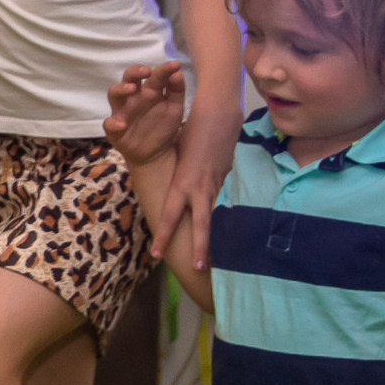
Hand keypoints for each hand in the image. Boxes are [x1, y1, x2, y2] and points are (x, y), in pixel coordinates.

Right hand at [103, 63, 185, 166]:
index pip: (153, 75)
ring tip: (131, 89)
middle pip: (128, 78)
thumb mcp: (174, 108)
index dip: (162, 69)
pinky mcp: (114, 130)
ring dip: (121, 89)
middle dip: (135, 72)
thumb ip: (176, 91)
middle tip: (147, 71)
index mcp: (149, 91)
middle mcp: (134, 98)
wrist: (156, 155)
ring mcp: (122, 112)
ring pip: (114, 95)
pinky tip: (122, 124)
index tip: (174, 65)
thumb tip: (177, 72)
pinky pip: (109, 124)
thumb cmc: (164, 127)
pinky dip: (113, 123)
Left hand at [160, 101, 236, 267]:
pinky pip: (222, 202)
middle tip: (194, 268)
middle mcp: (199, 188)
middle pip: (199, 224)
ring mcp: (216, 185)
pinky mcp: (227, 179)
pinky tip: (223, 231)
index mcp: (182, 183)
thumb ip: (176, 175)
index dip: (164, 235)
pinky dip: (221, 217)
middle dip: (198, 247)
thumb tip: (173, 188)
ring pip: (213, 216)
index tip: (157, 254)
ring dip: (212, 237)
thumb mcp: (176, 154)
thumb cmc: (190, 131)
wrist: (216, 116)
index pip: (170, 215)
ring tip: (211, 259)